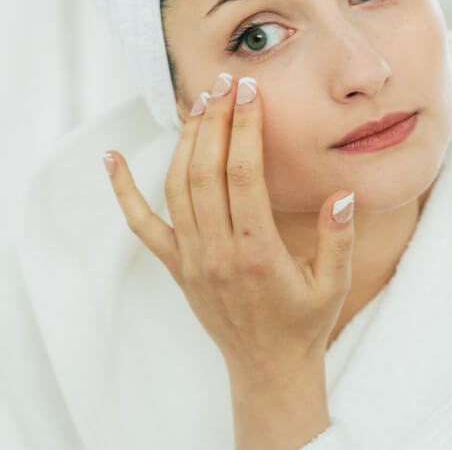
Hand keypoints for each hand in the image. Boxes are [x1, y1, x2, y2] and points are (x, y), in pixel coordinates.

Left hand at [105, 73, 355, 448]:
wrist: (267, 368)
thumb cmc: (304, 323)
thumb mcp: (334, 283)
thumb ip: (337, 238)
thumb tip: (342, 194)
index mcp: (258, 252)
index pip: (243, 175)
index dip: (243, 128)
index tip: (247, 92)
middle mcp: (217, 252)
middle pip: (206, 171)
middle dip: (213, 120)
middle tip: (224, 83)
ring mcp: (190, 259)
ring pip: (176, 187)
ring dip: (184, 141)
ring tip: (198, 104)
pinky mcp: (174, 266)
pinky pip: (141, 224)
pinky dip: (122, 190)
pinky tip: (110, 159)